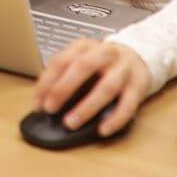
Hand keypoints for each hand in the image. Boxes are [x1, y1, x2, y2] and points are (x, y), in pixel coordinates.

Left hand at [34, 38, 150, 137]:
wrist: (138, 55)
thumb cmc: (102, 63)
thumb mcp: (81, 59)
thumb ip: (64, 75)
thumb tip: (42, 101)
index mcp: (85, 46)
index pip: (61, 60)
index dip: (47, 82)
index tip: (38, 104)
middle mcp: (105, 54)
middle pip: (83, 67)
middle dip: (64, 89)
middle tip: (51, 109)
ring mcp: (123, 69)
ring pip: (107, 87)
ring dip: (87, 107)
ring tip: (71, 123)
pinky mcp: (139, 85)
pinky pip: (128, 104)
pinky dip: (115, 119)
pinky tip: (103, 130)